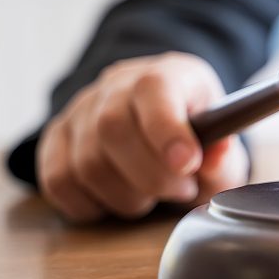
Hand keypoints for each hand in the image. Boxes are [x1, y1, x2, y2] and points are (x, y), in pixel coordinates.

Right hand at [37, 52, 248, 222]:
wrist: (165, 123)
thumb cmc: (197, 136)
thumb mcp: (223, 143)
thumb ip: (222, 156)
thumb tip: (215, 157)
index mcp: (166, 74)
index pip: (153, 89)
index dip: (167, 130)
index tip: (187, 164)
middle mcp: (116, 85)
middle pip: (112, 129)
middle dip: (151, 176)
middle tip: (182, 189)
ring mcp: (80, 110)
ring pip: (86, 163)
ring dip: (126, 196)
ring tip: (155, 195)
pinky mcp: (56, 138)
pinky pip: (59, 181)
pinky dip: (90, 204)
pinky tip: (120, 199)